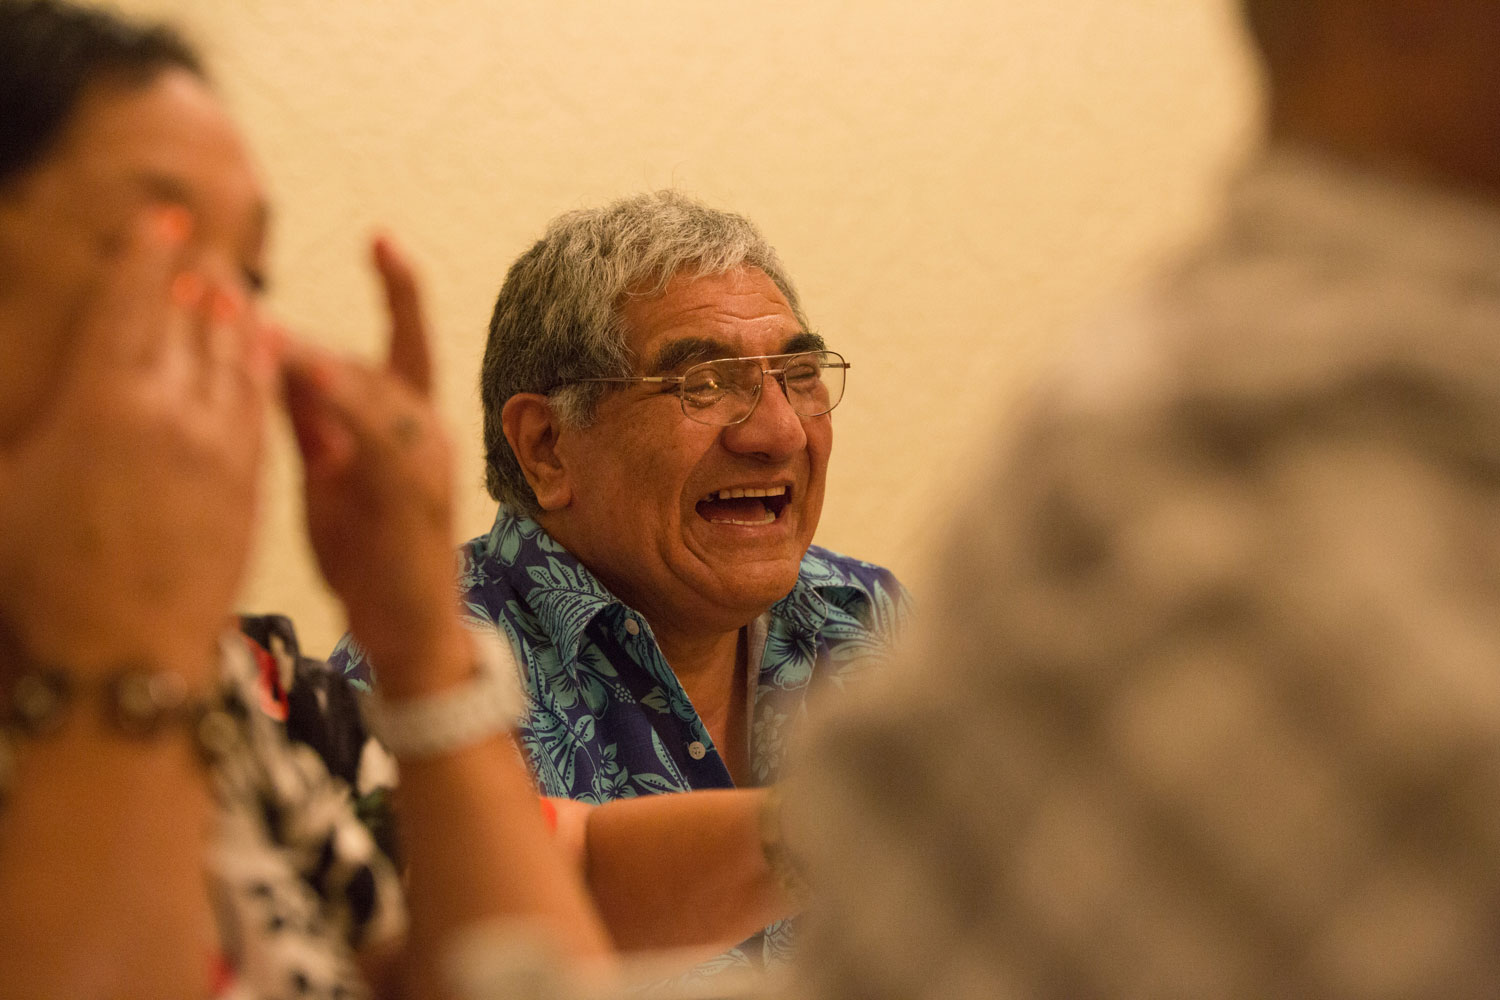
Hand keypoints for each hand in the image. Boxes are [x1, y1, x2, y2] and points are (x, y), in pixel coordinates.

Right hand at [0, 207, 276, 678]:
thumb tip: (29, 408)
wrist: (127, 656)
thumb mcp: (3, 497)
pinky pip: (260, 409)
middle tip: (203, 245)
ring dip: (234, 318)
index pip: (129, 307)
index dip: (146, 257)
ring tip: (234, 288)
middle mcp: (168, 412)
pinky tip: (265, 354)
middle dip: (194, 278)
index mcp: (101, 403)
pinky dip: (262, 372)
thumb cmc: (44, 583)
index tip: (163, 219)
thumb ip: (19, 433)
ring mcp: (218, 448)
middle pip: (187, 324)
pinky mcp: (250, 483)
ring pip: (232, 361)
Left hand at [283, 236, 463, 689]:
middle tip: (234, 302)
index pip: (406, 341)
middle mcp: (427, 430)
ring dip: (313, 360)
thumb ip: (313, 421)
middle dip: (302, 339)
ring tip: (261, 333)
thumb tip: (274, 363)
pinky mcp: (414, 494)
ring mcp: (426, 460)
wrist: (410, 630)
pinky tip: (305, 379)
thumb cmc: (369, 555)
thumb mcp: (333, 476)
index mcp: (409, 422)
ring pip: (372, 390)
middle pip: (369, 362)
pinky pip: (377, 436)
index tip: (382, 237)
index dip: (399, 289)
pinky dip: (341, 404)